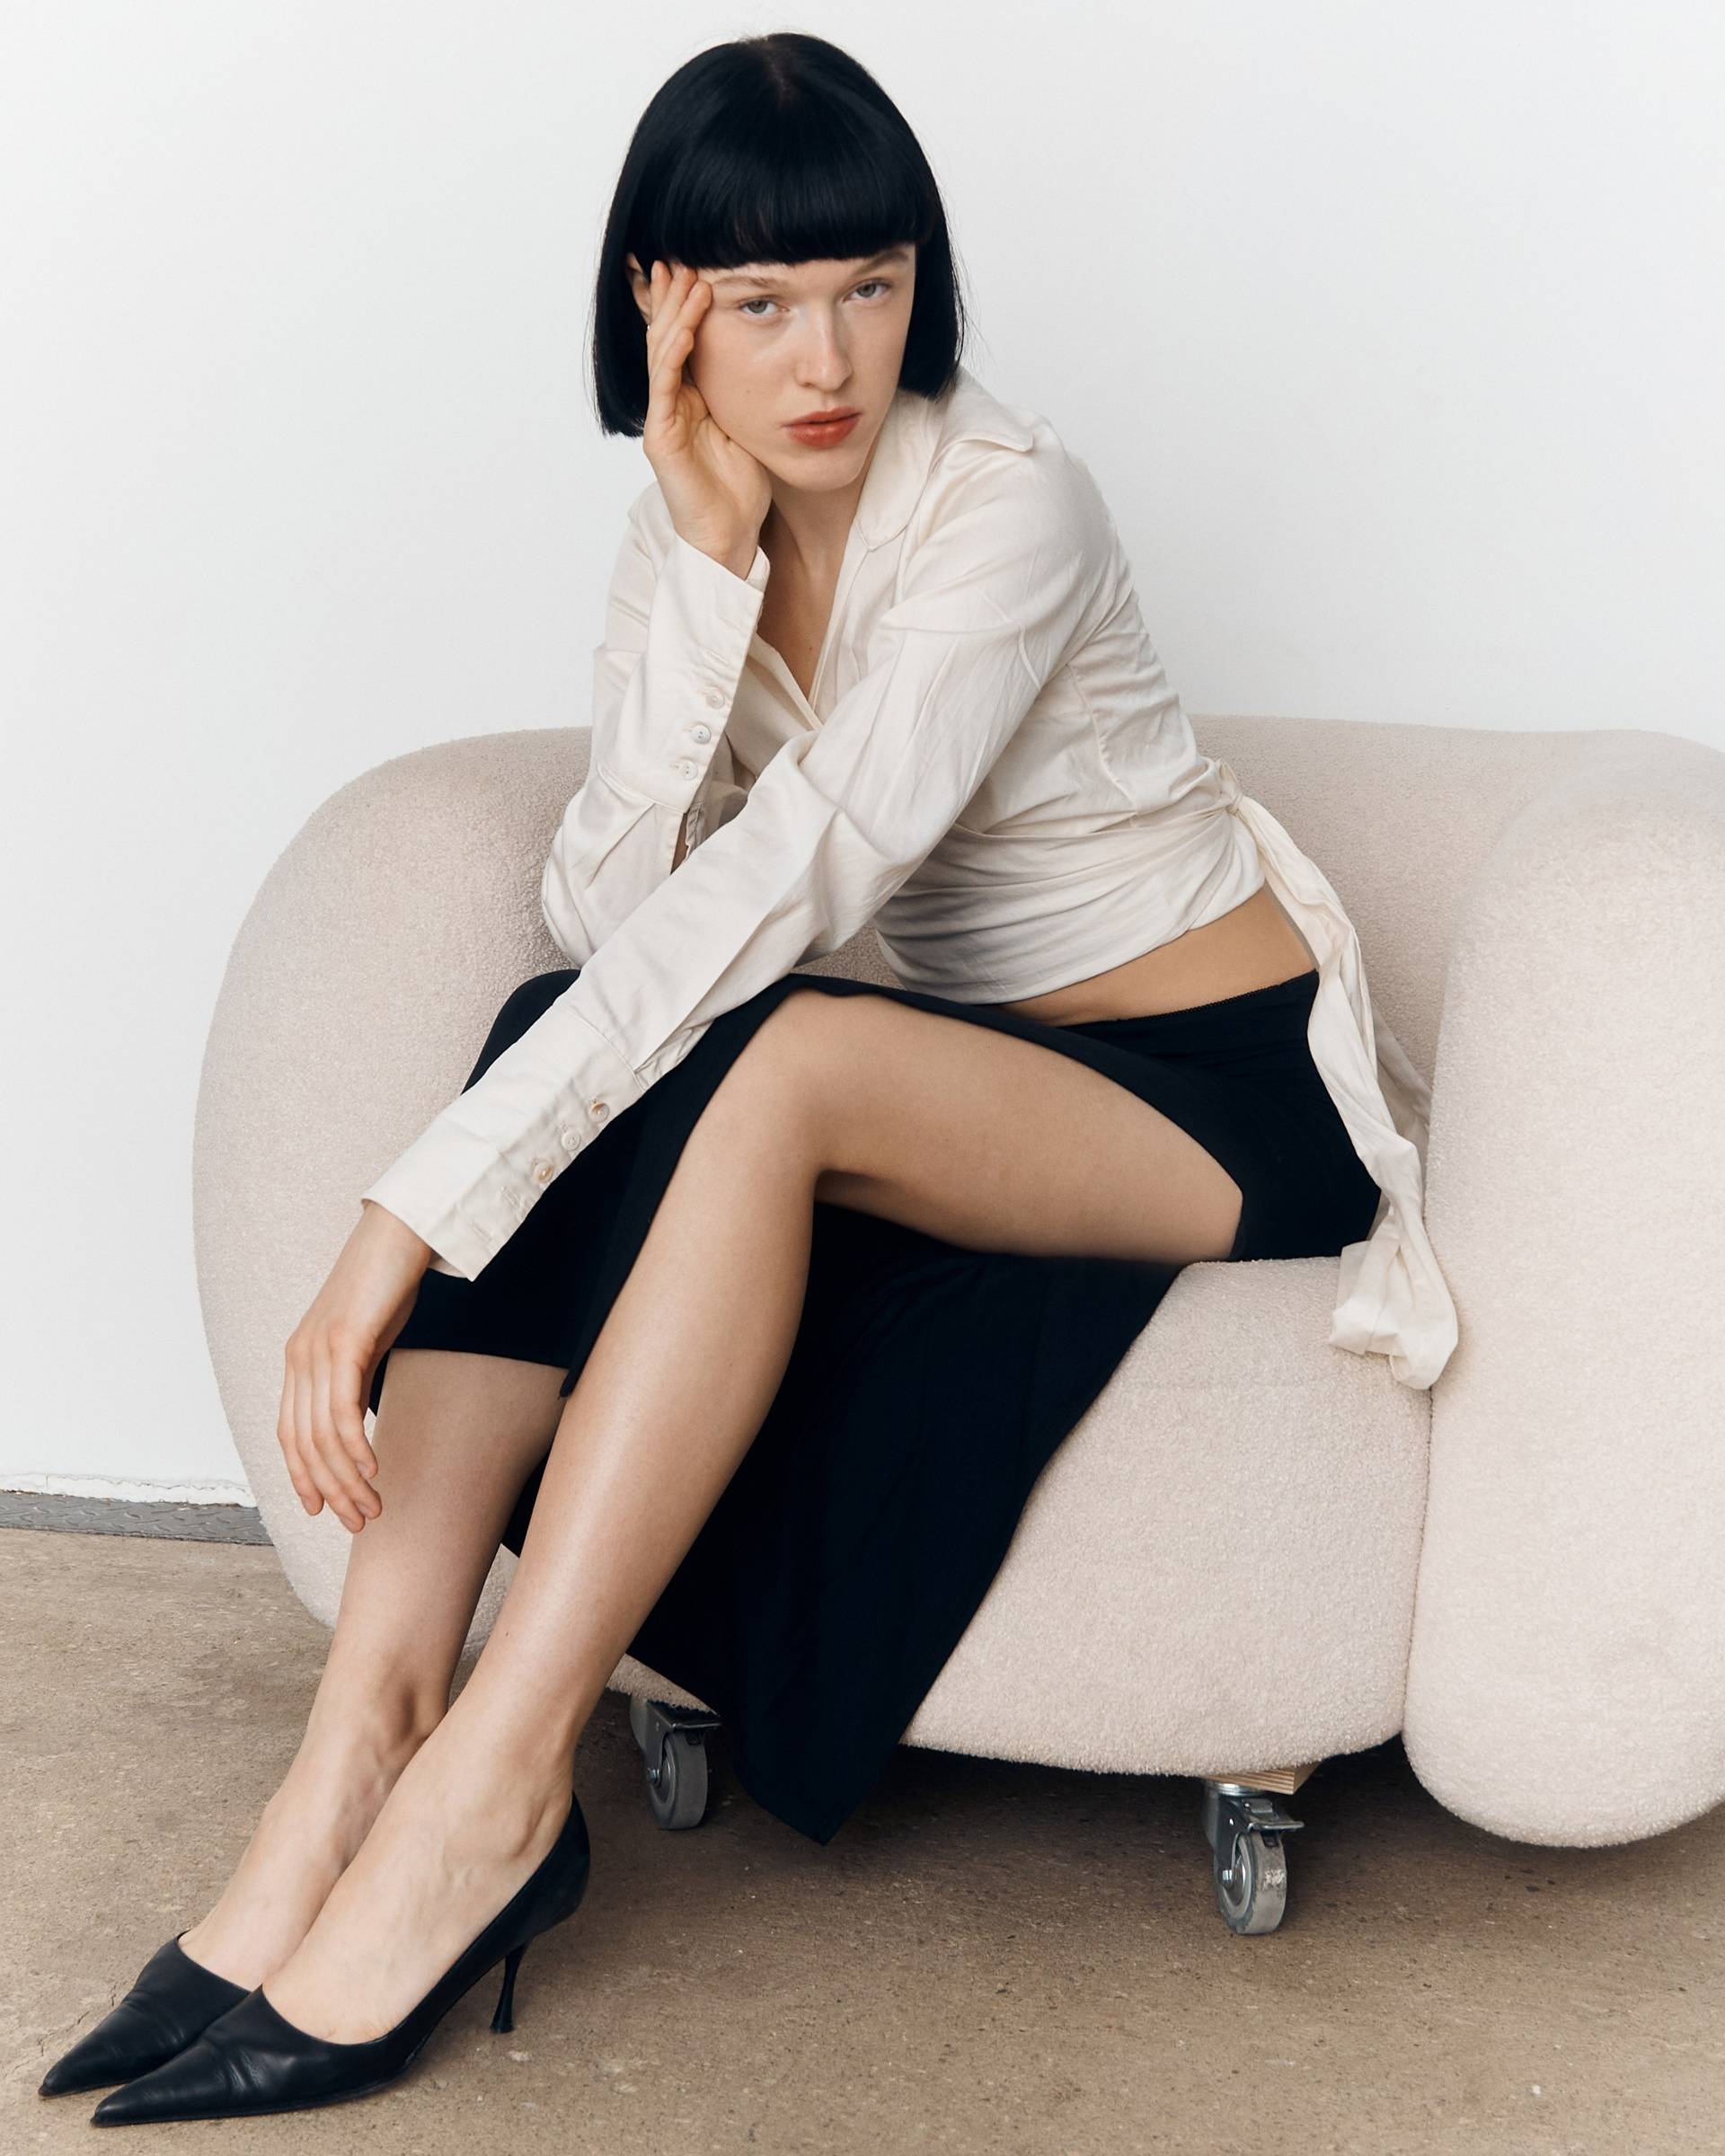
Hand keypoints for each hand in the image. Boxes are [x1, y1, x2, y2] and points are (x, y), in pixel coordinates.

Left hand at [277, 1201, 431, 1532]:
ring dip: (346, 1479)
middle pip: (304, 1443)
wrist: (398, 1231)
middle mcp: (299, 1357)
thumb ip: (354, 1374)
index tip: (324, 1510)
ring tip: (373, 1506)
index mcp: (299, 1359)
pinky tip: (372, 1469)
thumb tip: (359, 1413)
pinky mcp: (344, 1342)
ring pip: (321, 1435)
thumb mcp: (365, 1338)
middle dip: (330, 1490)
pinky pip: (341, 1408)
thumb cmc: (387, 1284)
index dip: (303, 1476)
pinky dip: (353, 1446)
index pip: (290, 1434)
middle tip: (361, 1521)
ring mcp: (317, 1349)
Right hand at [640, 261, 770, 576]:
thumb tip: (778, 356)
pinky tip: (686, 325)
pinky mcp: (661, 439)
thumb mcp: (752, 425)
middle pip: (664, 338)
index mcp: (691, 399)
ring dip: (673, 314)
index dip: (684, 304)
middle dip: (670, 297)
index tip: (696, 266)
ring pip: (661, 354)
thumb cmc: (742, 488)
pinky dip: (675, 352)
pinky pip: (665, 385)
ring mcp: (662, 419)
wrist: (729, 536)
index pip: (682, 340)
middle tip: (678, 258)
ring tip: (684, 278)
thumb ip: (752, 391)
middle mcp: (671, 404)